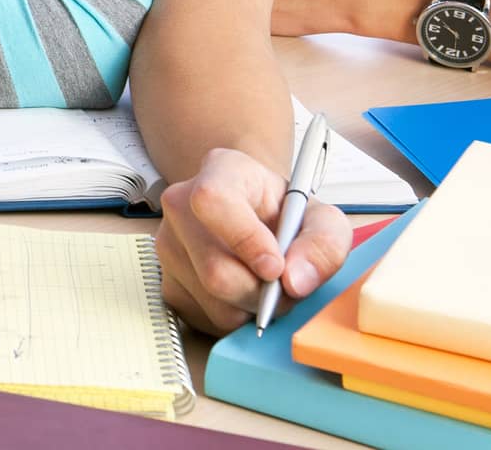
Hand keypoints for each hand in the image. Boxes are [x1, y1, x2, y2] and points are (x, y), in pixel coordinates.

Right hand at [155, 146, 350, 334]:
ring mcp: (168, 244)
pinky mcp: (166, 281)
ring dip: (250, 308)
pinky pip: (203, 318)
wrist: (259, 219)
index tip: (275, 266)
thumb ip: (324, 244)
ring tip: (265, 287)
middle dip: (261, 293)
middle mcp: (182, 204)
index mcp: (221, 172)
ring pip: (212, 302)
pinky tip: (244, 295)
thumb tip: (295, 280)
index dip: (245, 240)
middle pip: (215, 270)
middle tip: (284, 287)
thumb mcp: (323, 220)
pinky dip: (234, 317)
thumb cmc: (285, 215)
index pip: (212, 201)